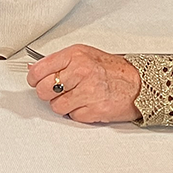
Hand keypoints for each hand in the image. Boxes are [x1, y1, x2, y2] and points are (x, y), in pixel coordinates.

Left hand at [25, 45, 141, 123]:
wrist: (139, 84)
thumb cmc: (113, 70)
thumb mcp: (84, 55)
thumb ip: (59, 62)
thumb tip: (34, 69)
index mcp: (75, 55)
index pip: (39, 70)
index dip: (34, 79)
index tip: (35, 81)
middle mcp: (81, 71)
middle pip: (43, 90)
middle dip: (47, 93)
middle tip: (57, 91)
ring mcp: (88, 92)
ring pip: (56, 106)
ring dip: (63, 105)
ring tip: (76, 97)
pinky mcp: (94, 110)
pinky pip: (72, 116)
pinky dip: (77, 113)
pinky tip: (87, 104)